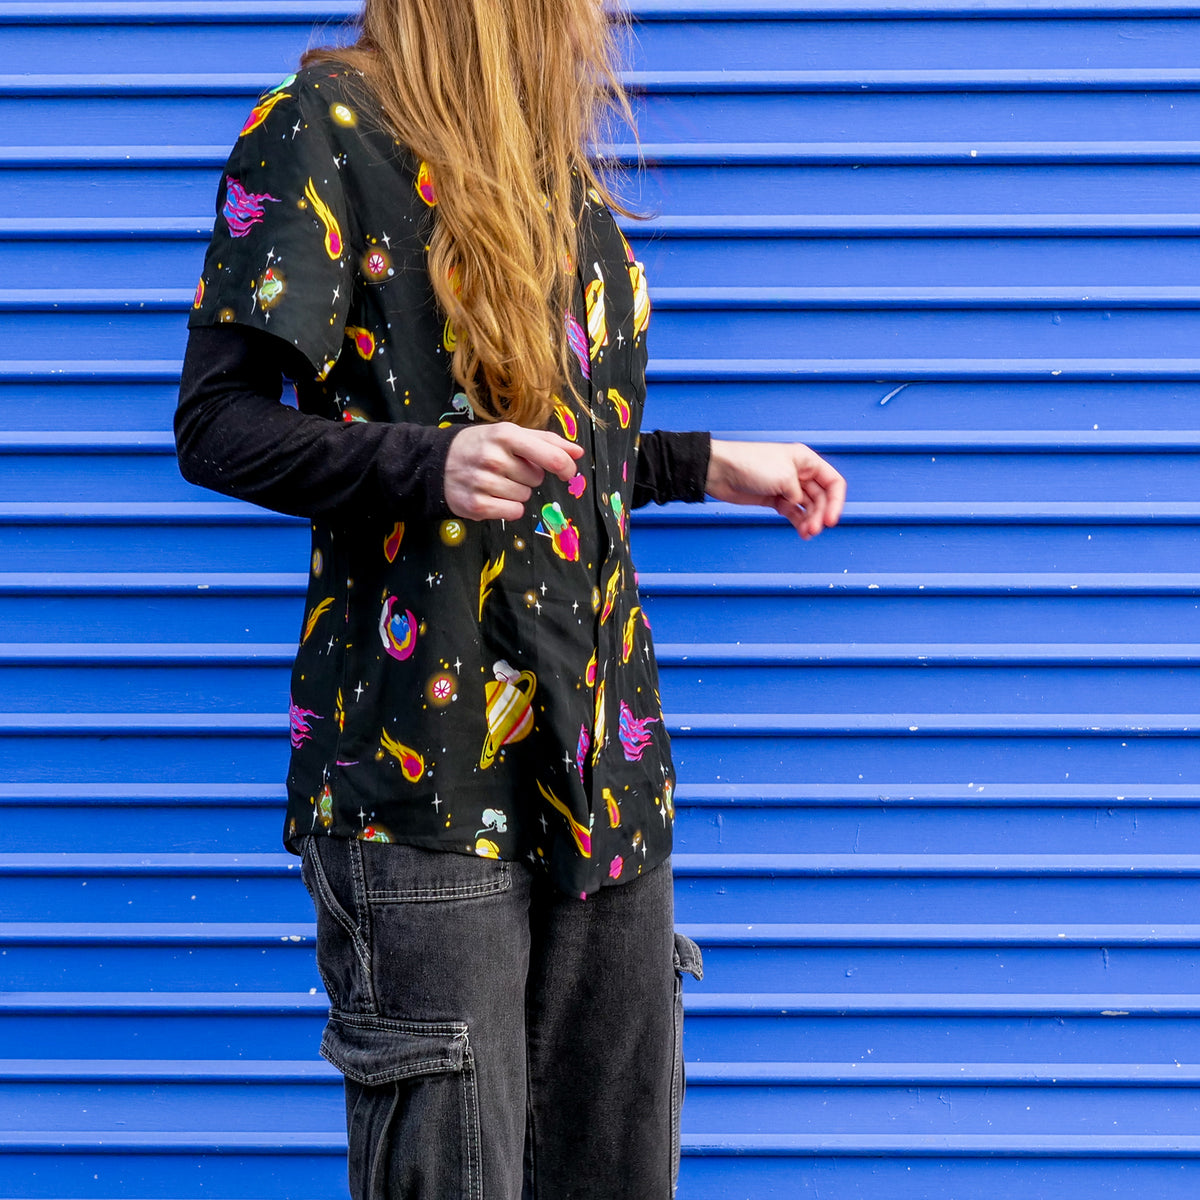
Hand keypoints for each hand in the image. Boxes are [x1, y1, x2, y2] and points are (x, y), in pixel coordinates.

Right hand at [444, 422, 583, 520]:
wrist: (436, 462)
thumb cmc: (481, 446)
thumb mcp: (509, 434)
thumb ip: (546, 441)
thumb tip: (578, 452)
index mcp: (506, 435)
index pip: (551, 456)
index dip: (566, 467)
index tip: (568, 473)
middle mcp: (494, 457)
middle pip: (537, 479)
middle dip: (527, 476)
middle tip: (507, 469)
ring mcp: (483, 482)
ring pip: (525, 496)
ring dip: (516, 492)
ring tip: (496, 481)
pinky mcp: (476, 505)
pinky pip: (513, 511)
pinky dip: (508, 507)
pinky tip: (492, 496)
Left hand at [705, 439, 845, 538]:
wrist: (721, 471)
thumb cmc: (751, 465)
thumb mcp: (784, 478)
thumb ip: (799, 494)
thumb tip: (800, 505)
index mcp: (806, 461)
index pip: (833, 482)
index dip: (837, 502)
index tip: (831, 520)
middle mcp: (800, 473)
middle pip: (822, 497)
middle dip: (820, 515)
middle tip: (815, 529)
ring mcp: (787, 487)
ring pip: (808, 507)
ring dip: (810, 521)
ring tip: (808, 534)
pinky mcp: (775, 499)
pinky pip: (793, 513)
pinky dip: (799, 523)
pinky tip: (802, 533)